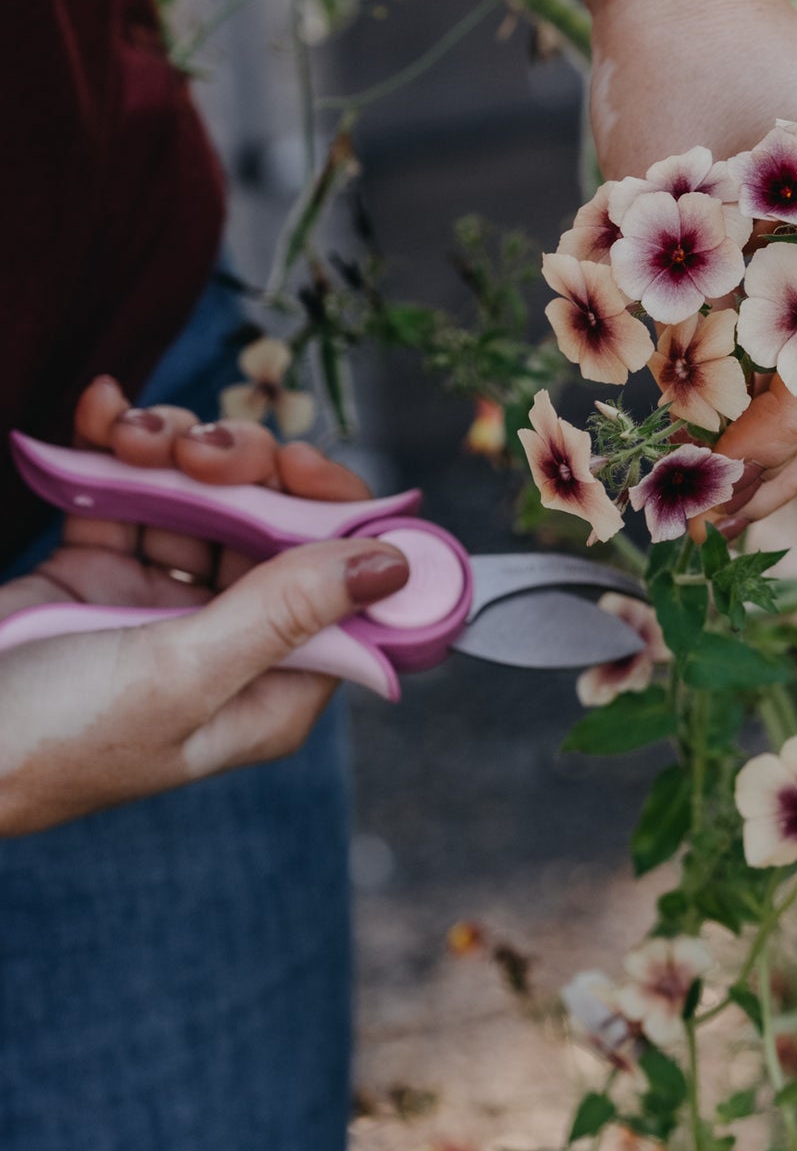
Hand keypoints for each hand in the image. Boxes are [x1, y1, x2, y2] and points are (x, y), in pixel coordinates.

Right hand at [0, 376, 407, 835]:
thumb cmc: (51, 740)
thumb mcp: (178, 674)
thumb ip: (282, 613)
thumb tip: (392, 566)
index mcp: (270, 690)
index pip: (343, 590)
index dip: (334, 516)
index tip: (297, 464)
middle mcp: (230, 645)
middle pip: (278, 527)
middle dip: (245, 469)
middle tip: (200, 448)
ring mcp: (163, 604)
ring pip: (207, 496)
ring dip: (178, 448)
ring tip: (134, 434)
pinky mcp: (99, 571)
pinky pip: (130, 490)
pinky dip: (120, 446)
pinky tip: (103, 410)